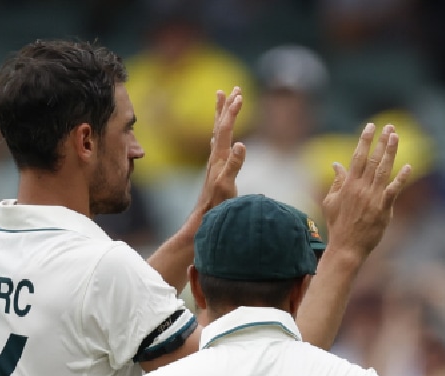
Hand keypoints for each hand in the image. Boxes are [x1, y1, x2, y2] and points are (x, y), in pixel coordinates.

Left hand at [192, 87, 246, 216]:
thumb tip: (241, 144)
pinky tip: (220, 134)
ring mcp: (215, 162)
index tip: (240, 95)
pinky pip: (218, 142)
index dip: (233, 111)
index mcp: (220, 157)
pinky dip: (221, 132)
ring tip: (222, 99)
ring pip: (219, 131)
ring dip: (222, 114)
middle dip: (227, 106)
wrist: (203, 218)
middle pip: (221, 125)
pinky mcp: (216, 169)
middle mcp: (216, 156)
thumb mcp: (227, 185)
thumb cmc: (217, 205)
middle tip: (233, 88)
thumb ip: (234, 165)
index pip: (227, 128)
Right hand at [319, 123, 413, 259]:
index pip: (358, 156)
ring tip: (396, 137)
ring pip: (383, 170)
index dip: (365, 140)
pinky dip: (401, 179)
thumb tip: (335, 164)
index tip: (370, 126)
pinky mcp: (382, 209)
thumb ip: (336, 181)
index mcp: (348, 184)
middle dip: (381, 141)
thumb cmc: (337, 224)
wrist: (346, 246)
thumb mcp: (331, 201)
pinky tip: (407, 167)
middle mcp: (360, 188)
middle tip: (389, 127)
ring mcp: (372, 198)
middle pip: (373, 159)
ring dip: (390, 152)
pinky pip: (393, 190)